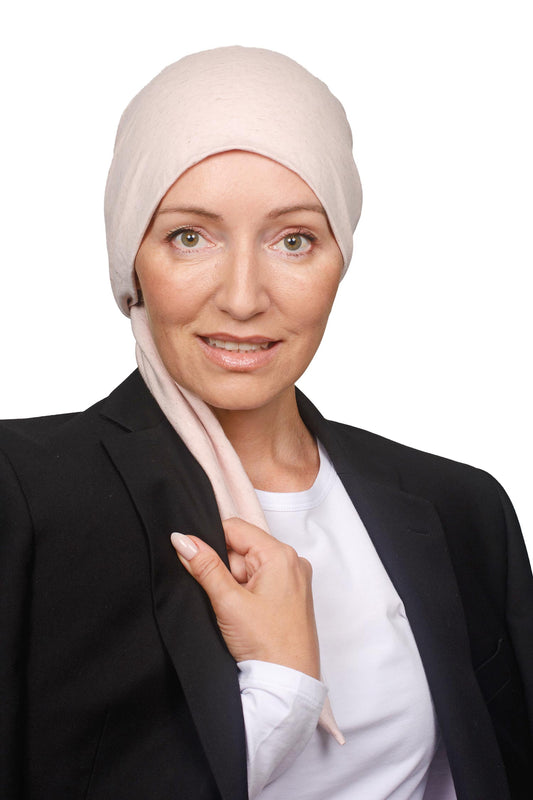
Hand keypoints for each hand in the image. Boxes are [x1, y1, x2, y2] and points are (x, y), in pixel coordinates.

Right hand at [171, 518, 319, 679]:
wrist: (288, 684)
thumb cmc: (267, 645)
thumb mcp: (228, 602)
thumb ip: (204, 567)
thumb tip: (182, 539)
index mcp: (281, 555)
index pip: (236, 529)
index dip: (211, 542)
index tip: (197, 563)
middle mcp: (292, 561)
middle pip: (242, 548)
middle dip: (225, 569)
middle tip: (224, 598)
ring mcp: (293, 579)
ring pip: (248, 566)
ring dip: (235, 583)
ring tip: (236, 611)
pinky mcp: (290, 595)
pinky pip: (260, 580)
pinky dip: (246, 592)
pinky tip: (245, 614)